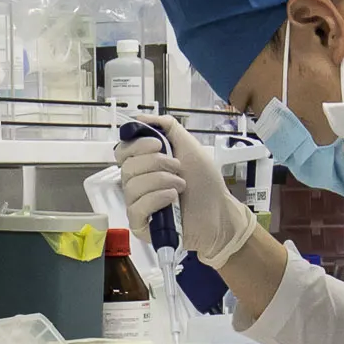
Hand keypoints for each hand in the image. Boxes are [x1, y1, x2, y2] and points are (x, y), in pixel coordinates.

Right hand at [116, 116, 256, 263]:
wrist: (220, 211)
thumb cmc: (205, 183)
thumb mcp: (189, 147)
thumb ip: (167, 128)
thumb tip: (140, 119)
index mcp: (145, 165)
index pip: (123, 151)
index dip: (137, 145)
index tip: (159, 145)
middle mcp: (138, 183)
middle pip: (127, 167)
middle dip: (156, 163)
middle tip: (178, 168)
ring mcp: (138, 204)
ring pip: (132, 186)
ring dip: (161, 181)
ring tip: (180, 185)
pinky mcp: (141, 225)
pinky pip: (136, 208)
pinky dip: (156, 198)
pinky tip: (172, 198)